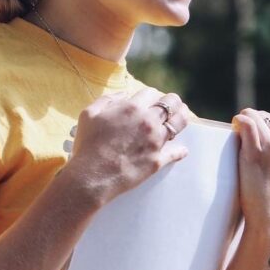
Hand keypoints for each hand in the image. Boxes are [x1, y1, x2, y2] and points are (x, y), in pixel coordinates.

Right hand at [66, 88, 190, 203]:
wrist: (91, 176)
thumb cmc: (87, 144)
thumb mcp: (88, 114)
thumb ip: (107, 99)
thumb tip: (123, 95)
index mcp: (131, 108)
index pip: (150, 92)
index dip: (150, 95)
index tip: (150, 100)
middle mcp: (148, 122)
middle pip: (171, 104)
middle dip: (172, 102)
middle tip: (172, 105)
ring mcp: (156, 141)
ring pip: (179, 124)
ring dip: (182, 118)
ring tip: (181, 118)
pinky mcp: (158, 160)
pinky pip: (176, 152)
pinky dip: (180, 150)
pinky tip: (182, 149)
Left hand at [232, 109, 269, 233]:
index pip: (266, 117)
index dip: (252, 124)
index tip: (245, 136)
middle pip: (257, 115)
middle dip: (245, 123)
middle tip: (237, 140)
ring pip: (250, 117)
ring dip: (238, 124)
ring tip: (234, 140)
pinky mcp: (255, 150)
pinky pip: (244, 123)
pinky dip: (236, 122)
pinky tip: (232, 131)